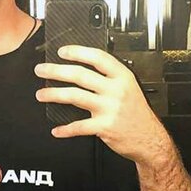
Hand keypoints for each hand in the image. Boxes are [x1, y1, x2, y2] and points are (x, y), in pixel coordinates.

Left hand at [34, 45, 171, 164]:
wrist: (150, 139)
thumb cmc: (136, 113)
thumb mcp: (130, 87)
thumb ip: (109, 78)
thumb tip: (82, 67)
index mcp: (122, 77)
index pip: (98, 58)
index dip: (77, 52)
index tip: (62, 52)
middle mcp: (115, 90)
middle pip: (80, 75)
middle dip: (56, 71)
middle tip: (41, 70)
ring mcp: (110, 108)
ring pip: (75, 96)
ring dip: (54, 94)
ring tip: (41, 94)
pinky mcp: (105, 126)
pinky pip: (79, 126)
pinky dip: (65, 129)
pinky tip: (56, 130)